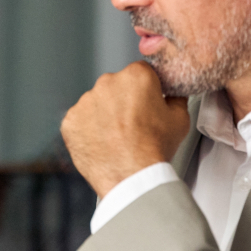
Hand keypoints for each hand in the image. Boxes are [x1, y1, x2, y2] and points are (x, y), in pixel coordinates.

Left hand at [61, 61, 189, 197]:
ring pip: (96, 103)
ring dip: (104, 115)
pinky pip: (80, 120)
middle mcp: (107, 83)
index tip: (145, 103)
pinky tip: (102, 143)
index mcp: (136, 76)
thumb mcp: (180, 119)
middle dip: (122, 101)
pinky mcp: (70, 119)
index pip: (140, 73)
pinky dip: (88, 130)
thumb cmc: (154, 149)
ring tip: (117, 137)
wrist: (131, 177)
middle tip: (133, 125)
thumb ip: (176, 98)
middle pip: (115, 86)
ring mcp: (86, 101)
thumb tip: (173, 95)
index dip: (145, 90)